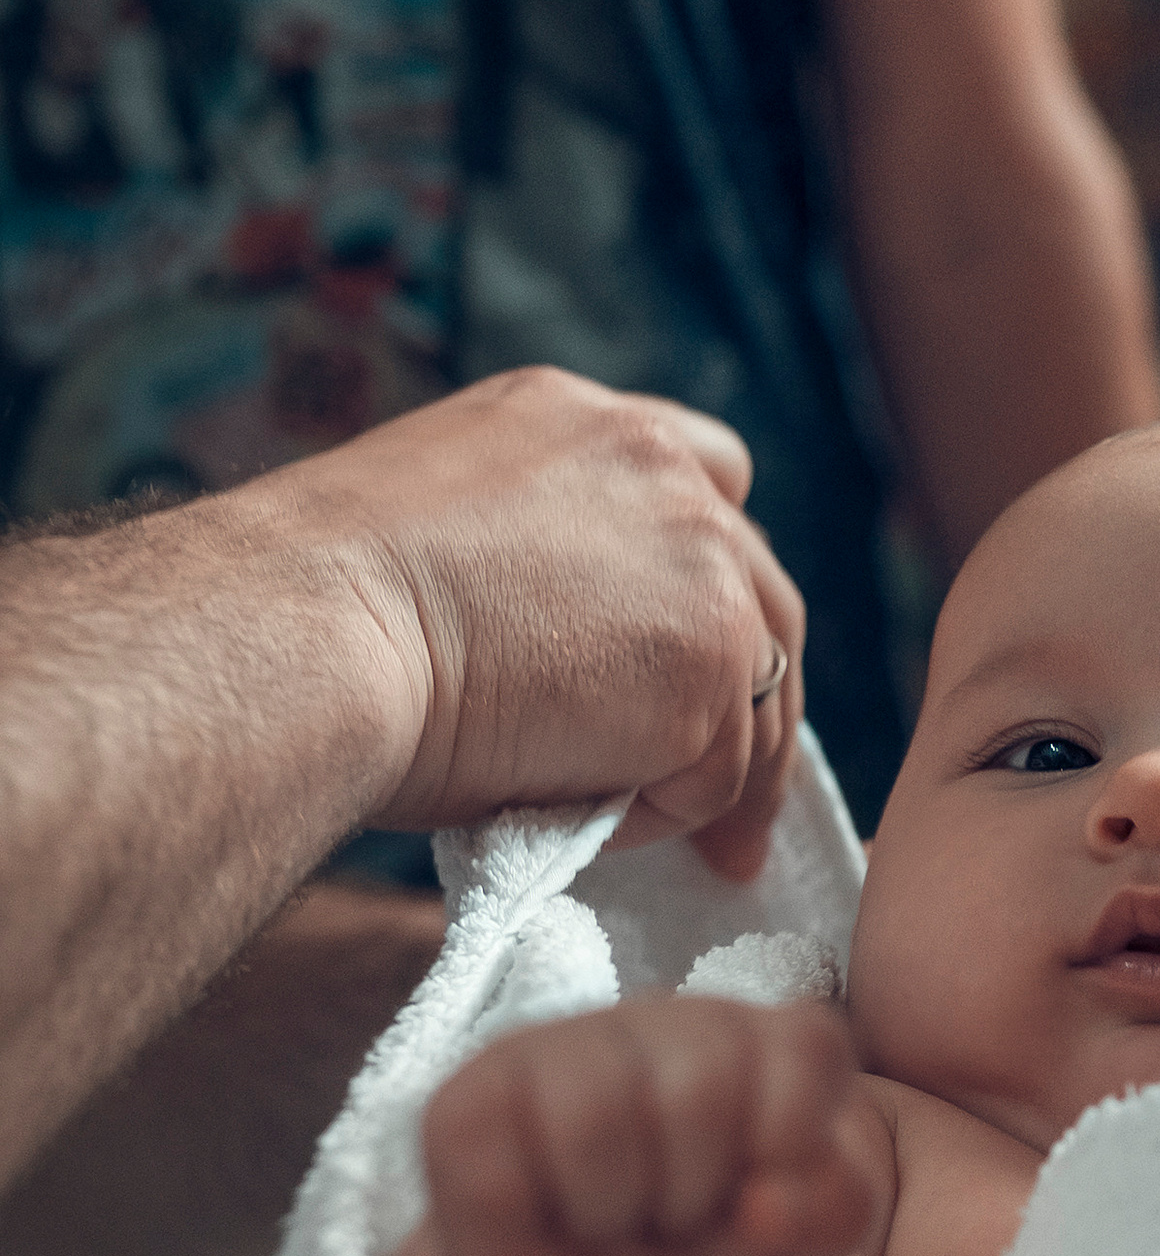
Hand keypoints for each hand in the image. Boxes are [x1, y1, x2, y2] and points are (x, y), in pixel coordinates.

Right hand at [249, 367, 805, 879]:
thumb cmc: (320, 609)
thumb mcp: (441, 532)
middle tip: (729, 786)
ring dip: (708, 770)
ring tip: (656, 834)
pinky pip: (710, 776)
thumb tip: (569, 661)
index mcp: (582, 421)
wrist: (303, 633)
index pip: (707, 474)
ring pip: (755, 693)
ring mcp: (701, 567)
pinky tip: (587, 824)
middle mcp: (661, 473)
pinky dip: (663, 816)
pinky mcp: (709, 668)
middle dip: (749, 695)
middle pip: (760, 593)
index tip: (705, 642)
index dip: (713, 570)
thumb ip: (535, 559)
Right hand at [416, 997, 891, 1255]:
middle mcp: (668, 1024)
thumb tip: (770, 1205)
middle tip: (676, 1223)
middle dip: (695, 1194)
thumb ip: (829, 1218)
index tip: (765, 1204)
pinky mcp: (469, 1096)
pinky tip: (544, 1220)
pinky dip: (531, 1222)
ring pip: (596, 1113)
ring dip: (613, 1211)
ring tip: (613, 1224)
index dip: (792, 1145)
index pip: (807, 1043)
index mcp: (767, 1045)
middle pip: (700, 1085)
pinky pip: (501, 1161)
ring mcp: (563, 1046)